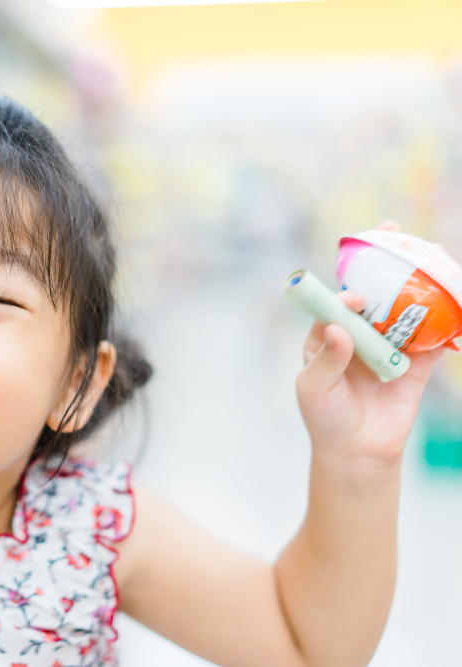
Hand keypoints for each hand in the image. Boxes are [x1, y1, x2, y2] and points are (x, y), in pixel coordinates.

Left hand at [295, 221, 446, 474]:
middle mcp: (360, 332)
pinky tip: (458, 307)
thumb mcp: (314, 388)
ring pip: (407, 308)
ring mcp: (389, 345)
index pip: (337, 300)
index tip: (358, 297)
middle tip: (395, 231)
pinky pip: (435, 338)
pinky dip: (450, 324)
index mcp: (328, 332)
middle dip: (385, 262)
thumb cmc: (325, 416)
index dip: (347, 290)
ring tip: (435, 258)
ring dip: (421, 284)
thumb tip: (339, 329)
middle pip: (375, 291)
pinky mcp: (416, 363)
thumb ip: (326, 359)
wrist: (358, 452)